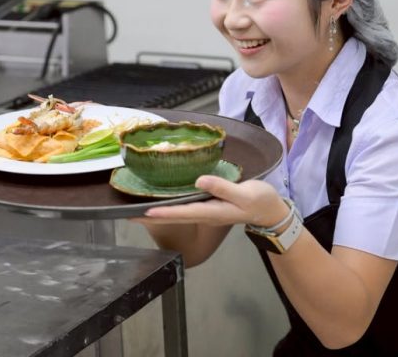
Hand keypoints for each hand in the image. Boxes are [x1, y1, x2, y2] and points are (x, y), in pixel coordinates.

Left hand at [139, 175, 290, 227]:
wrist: (271, 209)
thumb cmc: (259, 201)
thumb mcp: (244, 193)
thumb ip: (222, 188)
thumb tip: (199, 181)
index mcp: (211, 211)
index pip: (181, 213)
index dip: (161, 212)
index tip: (141, 211)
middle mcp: (204, 213)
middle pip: (172, 216)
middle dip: (150, 216)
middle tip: (126, 213)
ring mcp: (206, 211)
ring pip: (176, 212)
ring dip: (157, 211)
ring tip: (137, 207)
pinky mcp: (209, 204)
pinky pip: (184, 206)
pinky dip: (170, 204)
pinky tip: (162, 199)